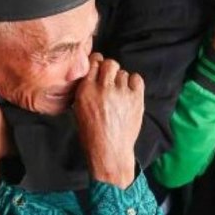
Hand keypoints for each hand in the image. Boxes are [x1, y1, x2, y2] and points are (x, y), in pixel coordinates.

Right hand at [73, 55, 143, 188]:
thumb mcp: (78, 109)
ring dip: (120, 80)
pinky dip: (133, 83)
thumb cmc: (91, 134)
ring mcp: (121, 93)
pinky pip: (136, 79)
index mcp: (86, 90)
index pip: (93, 63)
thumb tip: (92, 72)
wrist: (110, 151)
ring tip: (119, 93)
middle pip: (110, 63)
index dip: (97, 63)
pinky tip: (129, 93)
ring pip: (123, 72)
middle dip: (109, 69)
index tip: (99, 66)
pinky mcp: (136, 98)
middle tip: (110, 79)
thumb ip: (84, 89)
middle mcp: (103, 88)